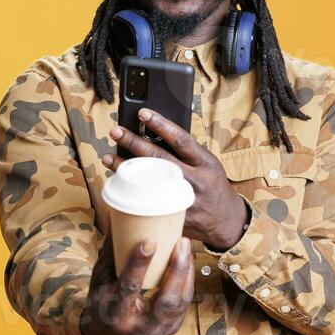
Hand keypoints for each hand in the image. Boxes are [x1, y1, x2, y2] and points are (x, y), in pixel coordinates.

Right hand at [80, 231, 194, 334]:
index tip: (150, 242)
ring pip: (179, 303)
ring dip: (186, 273)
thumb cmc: (102, 301)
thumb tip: (117, 215)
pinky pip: (183, 303)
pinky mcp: (170, 329)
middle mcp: (139, 327)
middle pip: (165, 300)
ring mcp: (158, 331)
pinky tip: (187, 262)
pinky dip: (187, 282)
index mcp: (116, 314)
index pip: (129, 288)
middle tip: (182, 242)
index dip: (140, 265)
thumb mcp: (100, 279)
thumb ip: (110, 251)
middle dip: (177, 270)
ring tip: (185, 247)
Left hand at [102, 108, 248, 249]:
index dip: (161, 125)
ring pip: (149, 181)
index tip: (142, 113)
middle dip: (134, 142)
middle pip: (160, 158)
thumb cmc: (212, 186)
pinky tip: (118, 183)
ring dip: (125, 168)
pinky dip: (132, 192)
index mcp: (206, 163)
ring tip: (108, 157)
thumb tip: (154, 134)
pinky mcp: (174, 216)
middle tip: (116, 132)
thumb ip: (186, 153)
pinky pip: (149, 202)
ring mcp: (184, 200)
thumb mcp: (208, 164)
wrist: (226, 221)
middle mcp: (196, 180)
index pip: (181, 140)